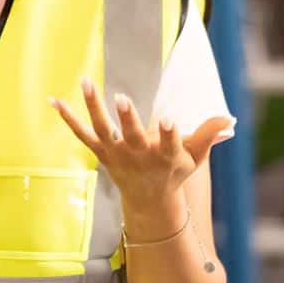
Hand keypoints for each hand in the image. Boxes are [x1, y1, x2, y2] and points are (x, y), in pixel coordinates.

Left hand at [52, 77, 233, 215]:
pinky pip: (81, 134)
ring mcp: (116, 154)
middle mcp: (139, 156)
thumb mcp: (195, 157)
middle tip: (122, 98)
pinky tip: (53, 100)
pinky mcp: (101, 152)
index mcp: (165, 157)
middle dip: (128, 118)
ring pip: (102, 129)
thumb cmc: (174, 172)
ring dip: (93, 106)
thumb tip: (230, 119)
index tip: (168, 119)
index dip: (168, 133)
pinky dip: (67, 118)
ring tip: (86, 81)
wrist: (149, 201)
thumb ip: (209, 135)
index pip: (169, 144)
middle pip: (132, 136)